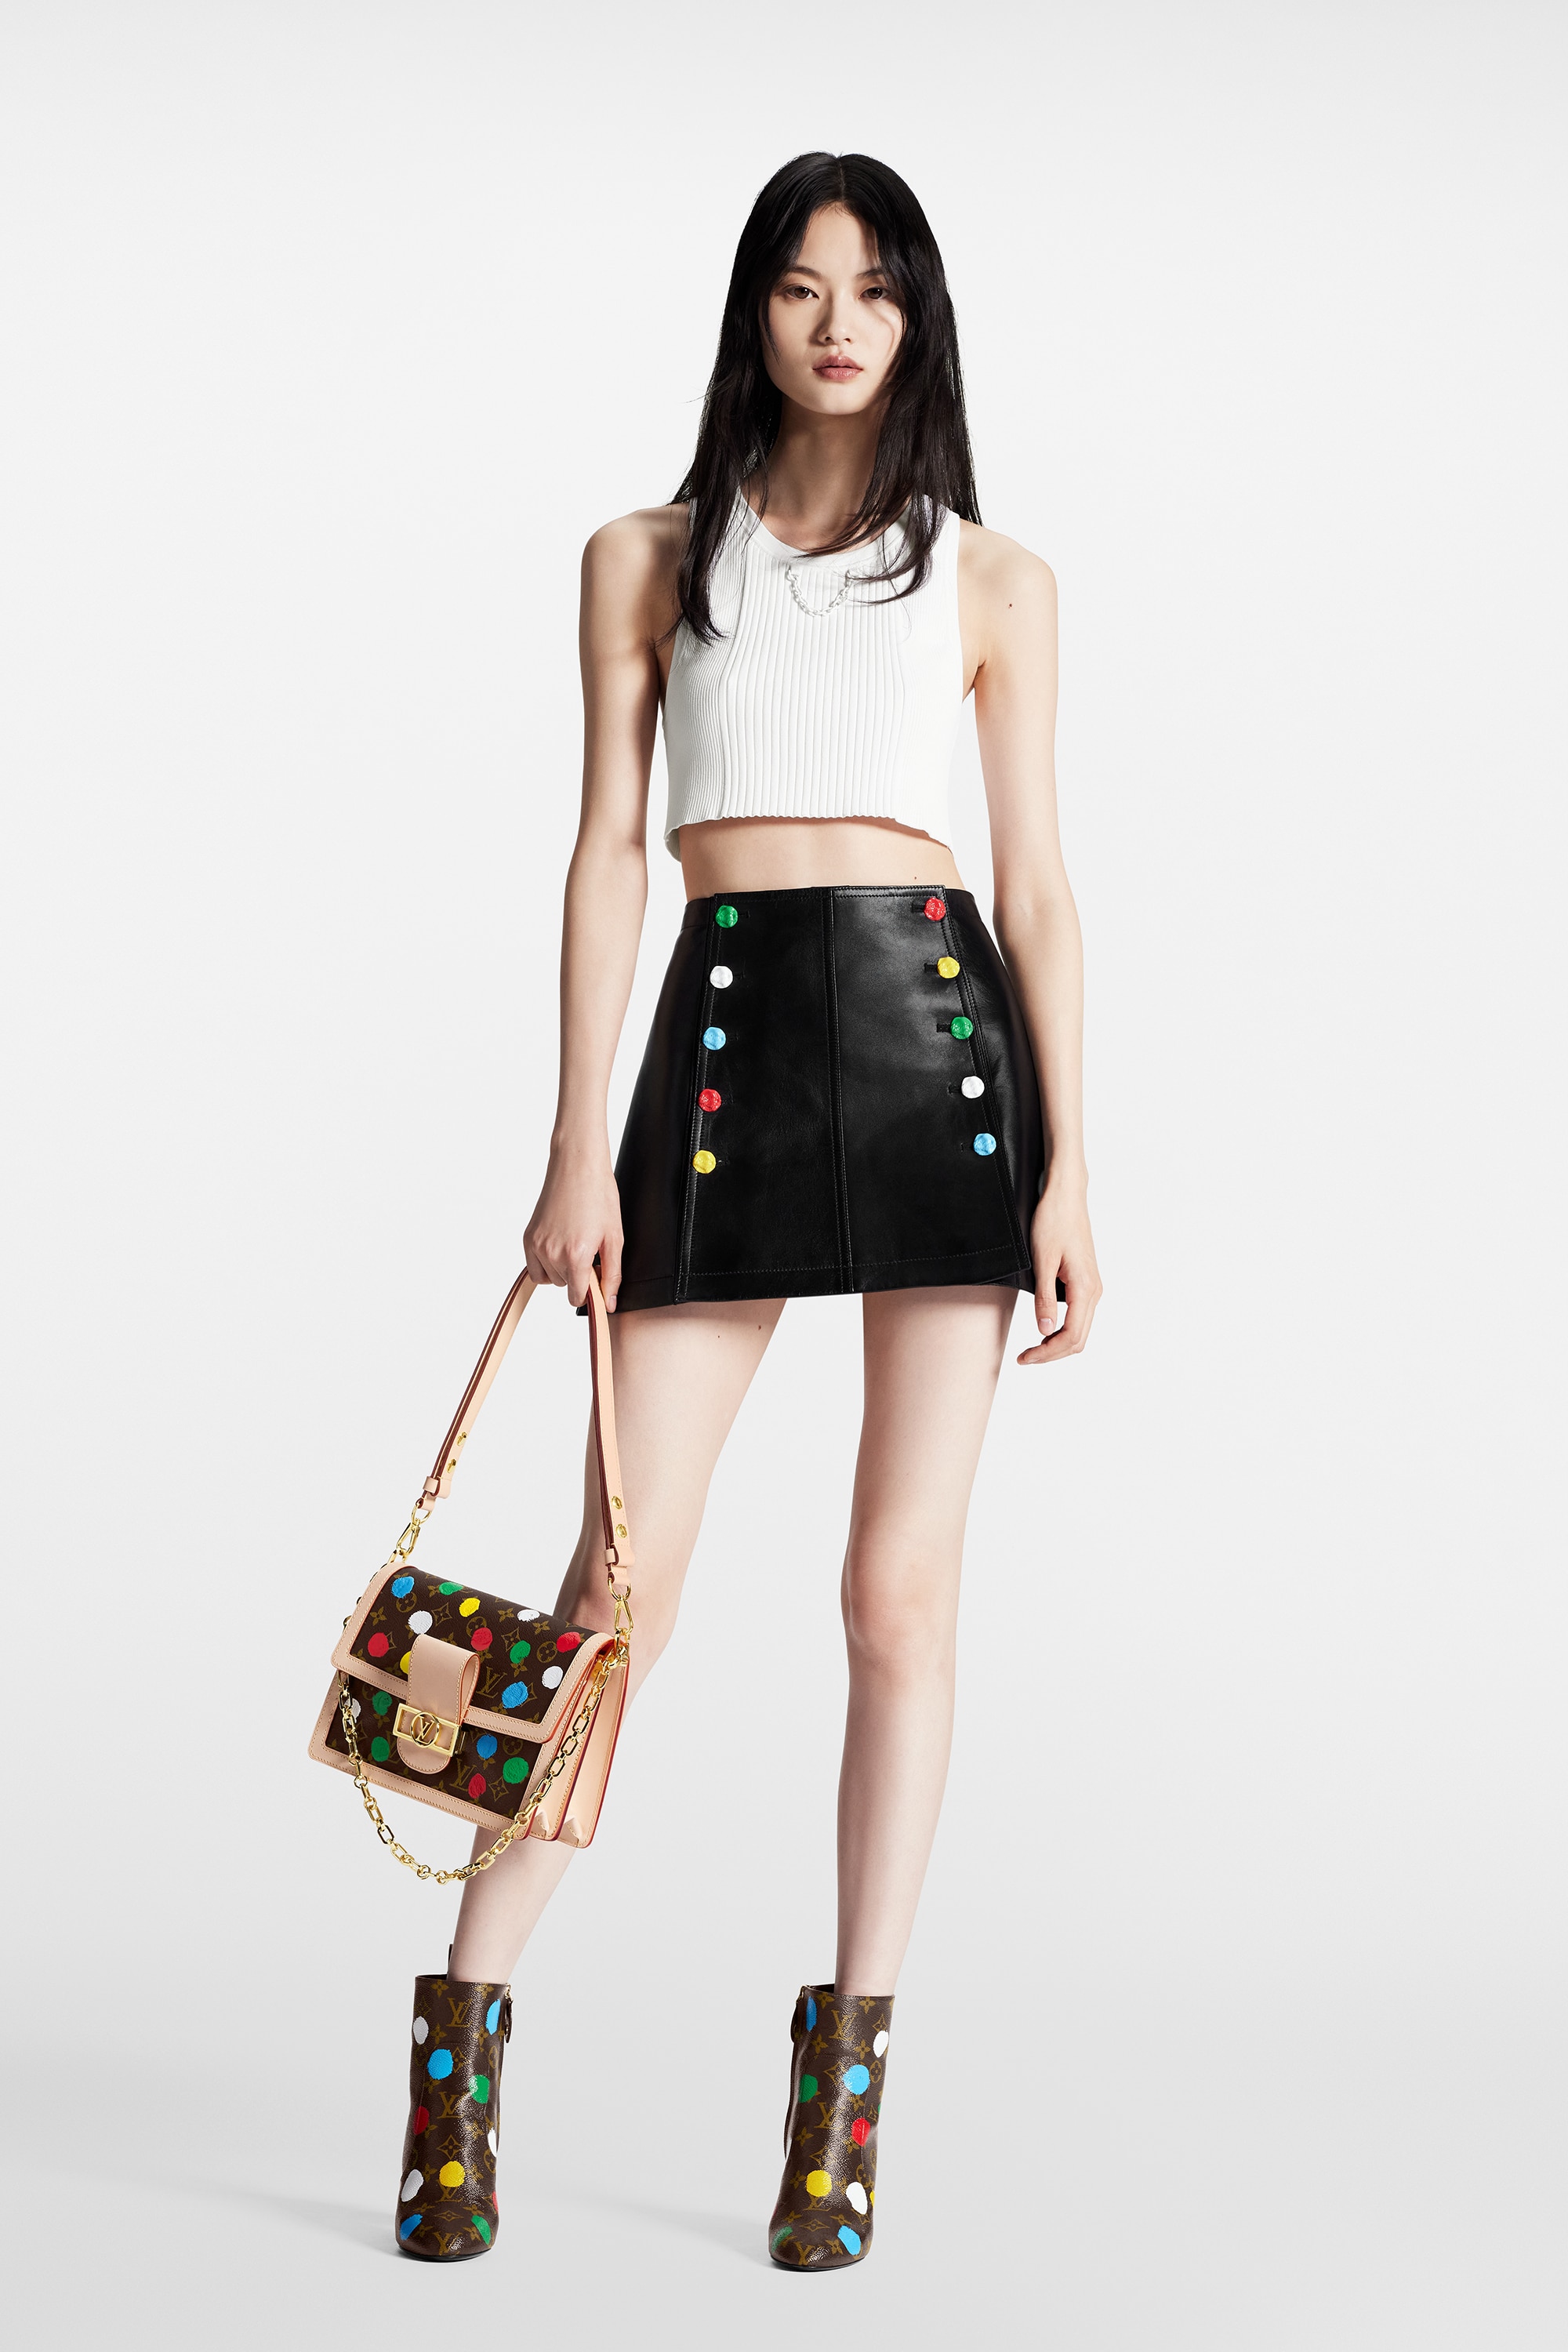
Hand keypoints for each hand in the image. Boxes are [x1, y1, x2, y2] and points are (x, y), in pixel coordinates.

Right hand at [523, 1142, 624, 1310]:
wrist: (577, 1166)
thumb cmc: (599, 1196)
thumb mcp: (615, 1238)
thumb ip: (612, 1274)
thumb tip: (609, 1303)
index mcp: (576, 1255)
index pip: (576, 1297)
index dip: (590, 1291)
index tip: (596, 1280)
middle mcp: (552, 1253)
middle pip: (564, 1287)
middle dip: (578, 1275)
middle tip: (589, 1250)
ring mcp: (537, 1245)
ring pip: (550, 1278)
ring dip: (562, 1270)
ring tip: (575, 1244)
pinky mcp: (528, 1237)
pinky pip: (534, 1267)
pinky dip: (546, 1264)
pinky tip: (560, 1245)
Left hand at [1018, 1175, 1100, 1365]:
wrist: (1066, 1197)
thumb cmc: (1053, 1221)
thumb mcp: (1042, 1260)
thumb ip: (1044, 1298)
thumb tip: (1044, 1331)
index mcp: (1085, 1288)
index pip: (1070, 1336)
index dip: (1047, 1352)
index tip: (1024, 1357)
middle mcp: (1094, 1290)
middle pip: (1078, 1339)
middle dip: (1052, 1354)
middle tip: (1025, 1358)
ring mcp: (1092, 1287)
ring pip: (1080, 1330)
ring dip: (1057, 1343)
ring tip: (1032, 1348)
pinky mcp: (1086, 1282)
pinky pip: (1079, 1316)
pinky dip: (1063, 1329)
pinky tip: (1045, 1328)